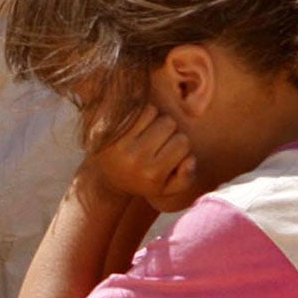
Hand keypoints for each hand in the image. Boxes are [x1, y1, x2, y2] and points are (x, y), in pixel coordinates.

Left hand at [84, 106, 202, 212]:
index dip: (180, 143)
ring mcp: (120, 143)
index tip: (172, 150)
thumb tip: (190, 160)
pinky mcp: (109, 130)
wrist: (107, 178)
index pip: (182, 143)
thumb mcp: (167, 188)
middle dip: (168, 129)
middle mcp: (135, 159)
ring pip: (153, 112)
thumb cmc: (144, 180)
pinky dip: (140, 113)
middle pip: (169, 123)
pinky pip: (135, 110)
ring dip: (154, 118)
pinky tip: (136, 126)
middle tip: (158, 139)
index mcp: (152, 174)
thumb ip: (185, 179)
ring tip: (147, 132)